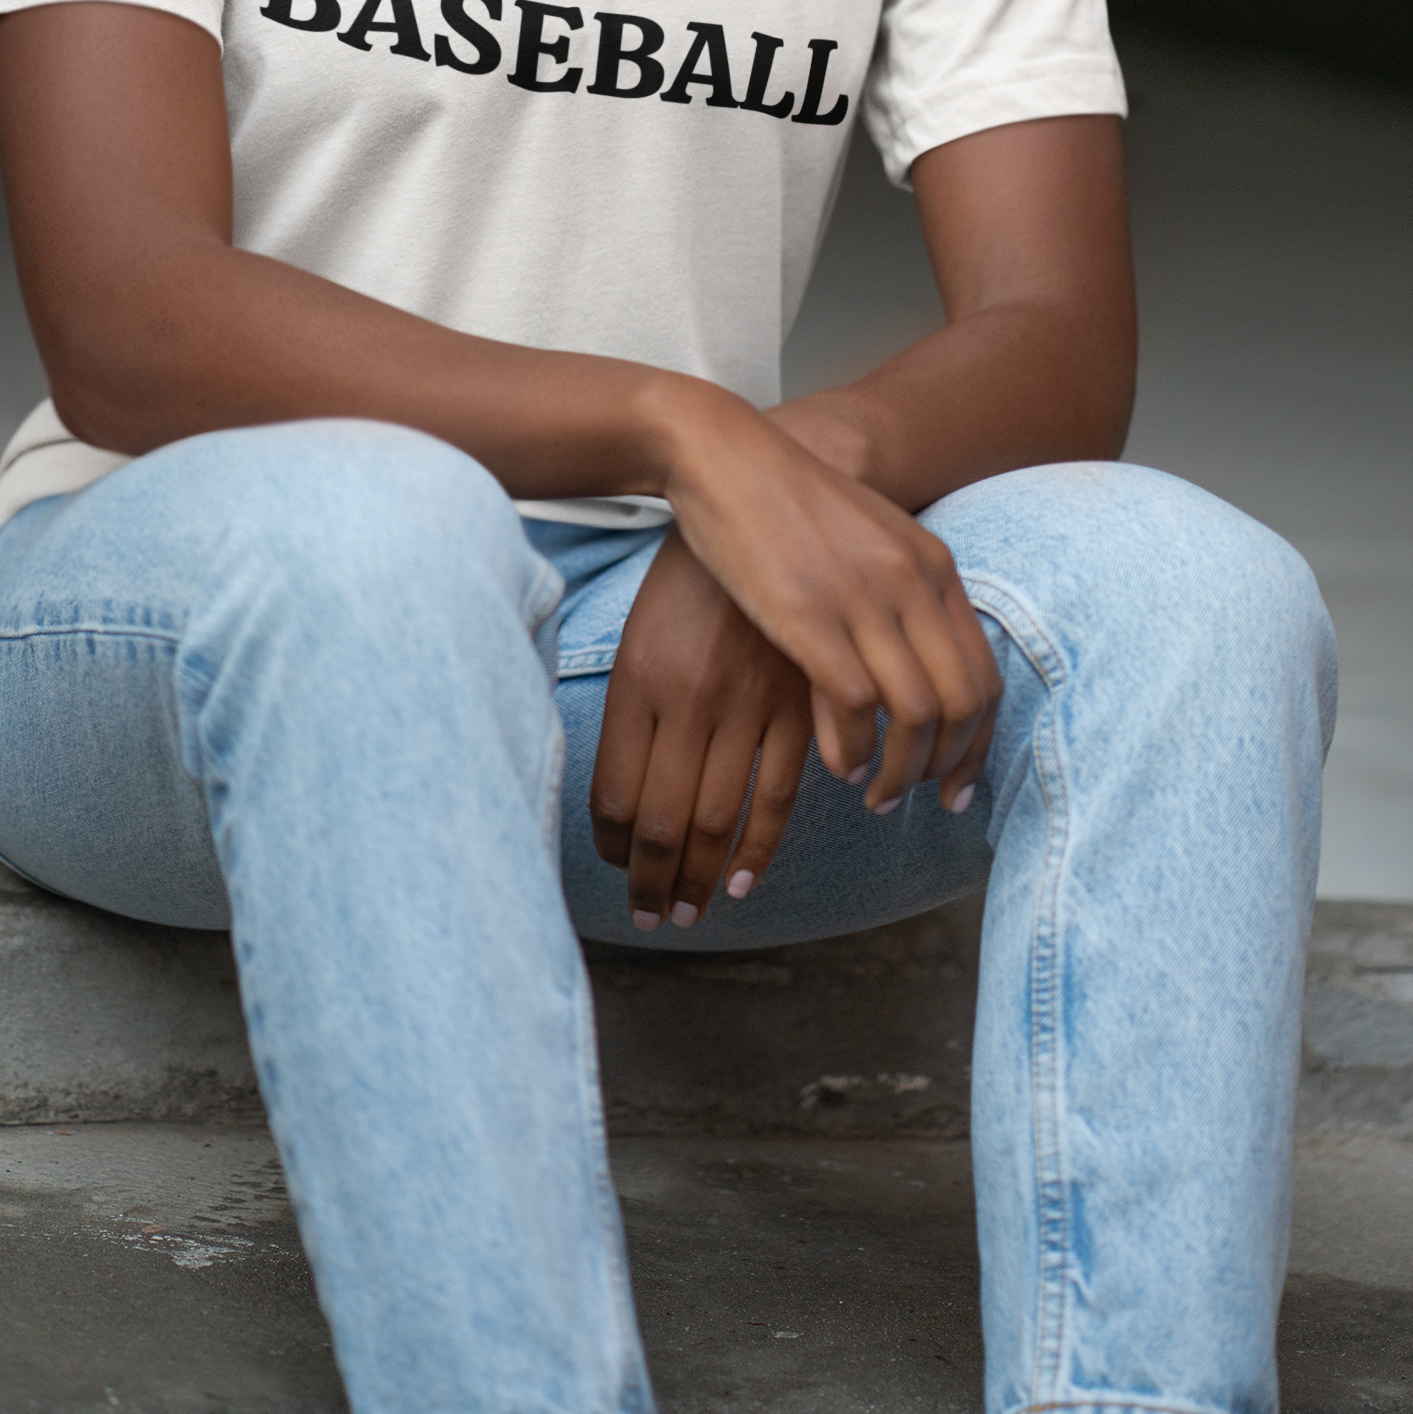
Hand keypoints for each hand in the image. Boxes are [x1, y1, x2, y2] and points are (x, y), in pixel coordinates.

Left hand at [590, 531, 811, 925]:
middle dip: (650, 882)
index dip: (612, 851)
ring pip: (716, 821)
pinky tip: (742, 882)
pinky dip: (758, 850)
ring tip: (686, 913)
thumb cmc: (690, 575)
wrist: (758, 496)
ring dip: (698, 879)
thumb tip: (619, 803)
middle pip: (660, 822)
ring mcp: (746, 702)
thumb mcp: (640, 637)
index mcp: (638, 681)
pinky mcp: (800, 702)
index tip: (616, 874)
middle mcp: (688, 699)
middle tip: (650, 917)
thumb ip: (634, 715)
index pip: (612, 798)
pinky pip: (778, 797)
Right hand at [636, 378, 1001, 813]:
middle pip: (964, 702)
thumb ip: (898, 602)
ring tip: (876, 796)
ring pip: (918, 714)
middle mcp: (913, 581)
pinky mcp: (810, 615)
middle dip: (947, 767)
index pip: (985, 675)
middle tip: (919, 802)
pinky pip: (857, 706)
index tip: (957, 787)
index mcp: (933, 565)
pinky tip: (839, 766)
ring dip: (902, 771)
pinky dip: (855, 750)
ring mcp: (865, 597)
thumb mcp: (866, 544)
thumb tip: (910, 682)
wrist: (723, 455)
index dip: (978, 743)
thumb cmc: (786, 505)